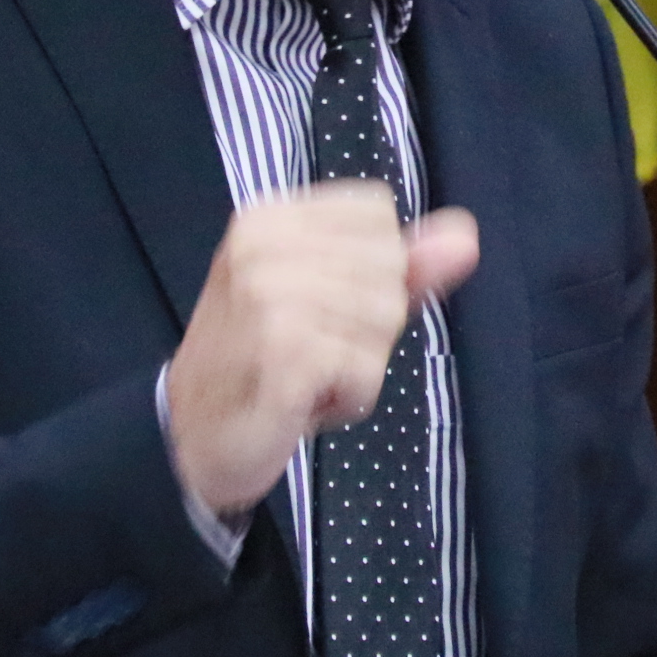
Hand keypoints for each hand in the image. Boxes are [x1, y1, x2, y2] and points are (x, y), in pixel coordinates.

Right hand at [160, 182, 480, 515]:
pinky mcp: (284, 351)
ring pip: (385, 319)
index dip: (372, 271)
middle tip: (309, 348)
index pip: (379, 219)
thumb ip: (402, 265)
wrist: (192, 438)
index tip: (318, 305)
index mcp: (270, 218)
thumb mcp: (331, 302)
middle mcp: (264, 246)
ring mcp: (270, 297)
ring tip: (306, 374)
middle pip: (390, 269)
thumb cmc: (264, 363)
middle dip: (368, 325)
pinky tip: (304, 400)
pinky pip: (368, 370)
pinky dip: (350, 398)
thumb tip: (465, 235)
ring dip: (359, 365)